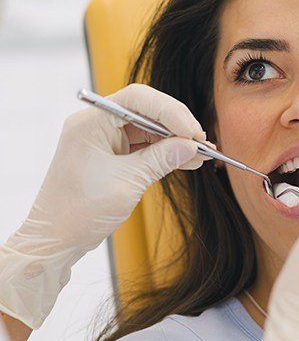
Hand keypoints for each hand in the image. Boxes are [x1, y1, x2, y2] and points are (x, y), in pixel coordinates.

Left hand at [0, 83, 213, 327]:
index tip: (193, 132)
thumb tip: (192, 145)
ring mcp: (104, 138)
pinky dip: (165, 152)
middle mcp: (97, 124)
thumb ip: (161, 159)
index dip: (170, 111)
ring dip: (175, 140)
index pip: (137, 99)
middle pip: (146, 110)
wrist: (55, 241)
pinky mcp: (112, 154)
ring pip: (148, 128)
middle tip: (201, 142)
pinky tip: (187, 160)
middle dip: (176, 125)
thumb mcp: (127, 183)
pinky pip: (144, 145)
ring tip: (201, 154)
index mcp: (91, 122)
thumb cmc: (79, 212)